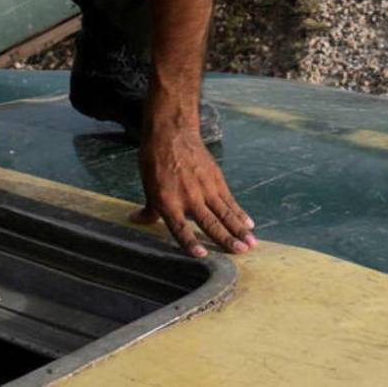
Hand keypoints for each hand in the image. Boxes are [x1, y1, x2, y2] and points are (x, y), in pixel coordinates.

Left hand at [132, 127, 256, 257]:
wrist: (173, 133)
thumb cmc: (155, 160)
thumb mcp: (147, 186)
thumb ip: (149, 208)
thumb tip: (136, 220)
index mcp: (169, 201)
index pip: (180, 227)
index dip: (190, 242)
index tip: (202, 254)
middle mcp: (189, 197)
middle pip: (210, 222)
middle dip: (226, 238)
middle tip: (241, 251)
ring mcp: (205, 187)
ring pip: (225, 212)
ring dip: (239, 229)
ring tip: (251, 242)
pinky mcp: (216, 179)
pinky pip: (229, 200)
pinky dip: (239, 212)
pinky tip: (249, 223)